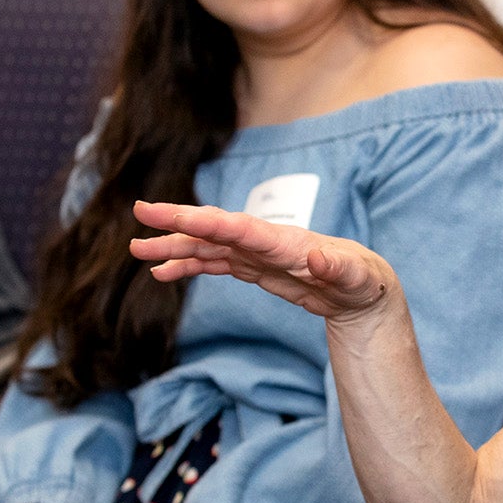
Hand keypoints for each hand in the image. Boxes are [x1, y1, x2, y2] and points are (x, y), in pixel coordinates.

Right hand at [131, 201, 397, 321]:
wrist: (363, 289)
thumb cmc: (363, 282)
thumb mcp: (358, 279)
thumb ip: (338, 268)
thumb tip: (317, 257)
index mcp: (284, 242)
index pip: (235, 227)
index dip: (199, 219)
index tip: (167, 213)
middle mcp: (264, 242)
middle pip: (214, 229)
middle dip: (177, 222)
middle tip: (139, 215)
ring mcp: (256, 254)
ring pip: (208, 247)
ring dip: (174, 248)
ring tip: (139, 251)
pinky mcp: (255, 268)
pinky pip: (215, 264)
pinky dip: (189, 266)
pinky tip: (164, 273)